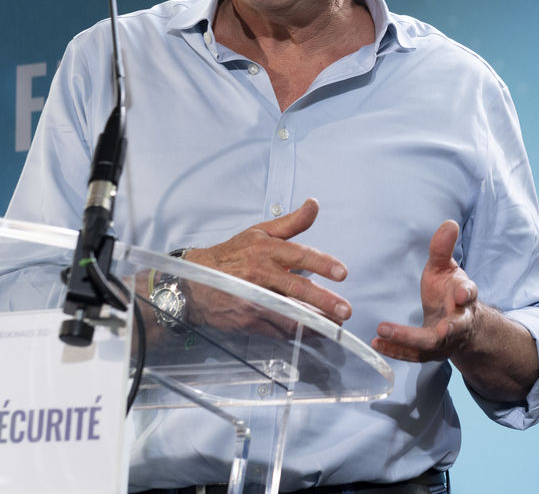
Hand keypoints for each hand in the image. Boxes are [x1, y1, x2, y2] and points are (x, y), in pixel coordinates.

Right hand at [182, 198, 351, 325]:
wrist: (194, 282)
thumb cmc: (232, 255)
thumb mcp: (260, 232)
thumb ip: (291, 222)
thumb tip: (314, 204)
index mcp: (265, 250)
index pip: (299, 255)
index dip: (322, 263)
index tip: (342, 272)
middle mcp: (260, 274)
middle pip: (296, 288)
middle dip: (324, 301)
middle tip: (345, 310)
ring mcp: (253, 299)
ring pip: (289, 313)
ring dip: (315, 322)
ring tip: (335, 326)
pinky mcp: (248, 319)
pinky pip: (277, 329)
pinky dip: (297, 333)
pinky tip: (314, 334)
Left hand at [372, 219, 477, 362]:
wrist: (458, 323)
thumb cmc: (449, 290)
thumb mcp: (445, 268)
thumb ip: (443, 248)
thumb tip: (449, 223)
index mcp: (465, 298)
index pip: (469, 294)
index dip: (467, 294)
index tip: (462, 294)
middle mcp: (459, 322)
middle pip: (455, 327)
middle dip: (448, 329)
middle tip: (441, 330)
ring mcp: (445, 341)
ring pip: (430, 344)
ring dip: (407, 340)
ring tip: (383, 332)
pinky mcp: (429, 353)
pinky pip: (412, 355)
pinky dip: (394, 350)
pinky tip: (376, 343)